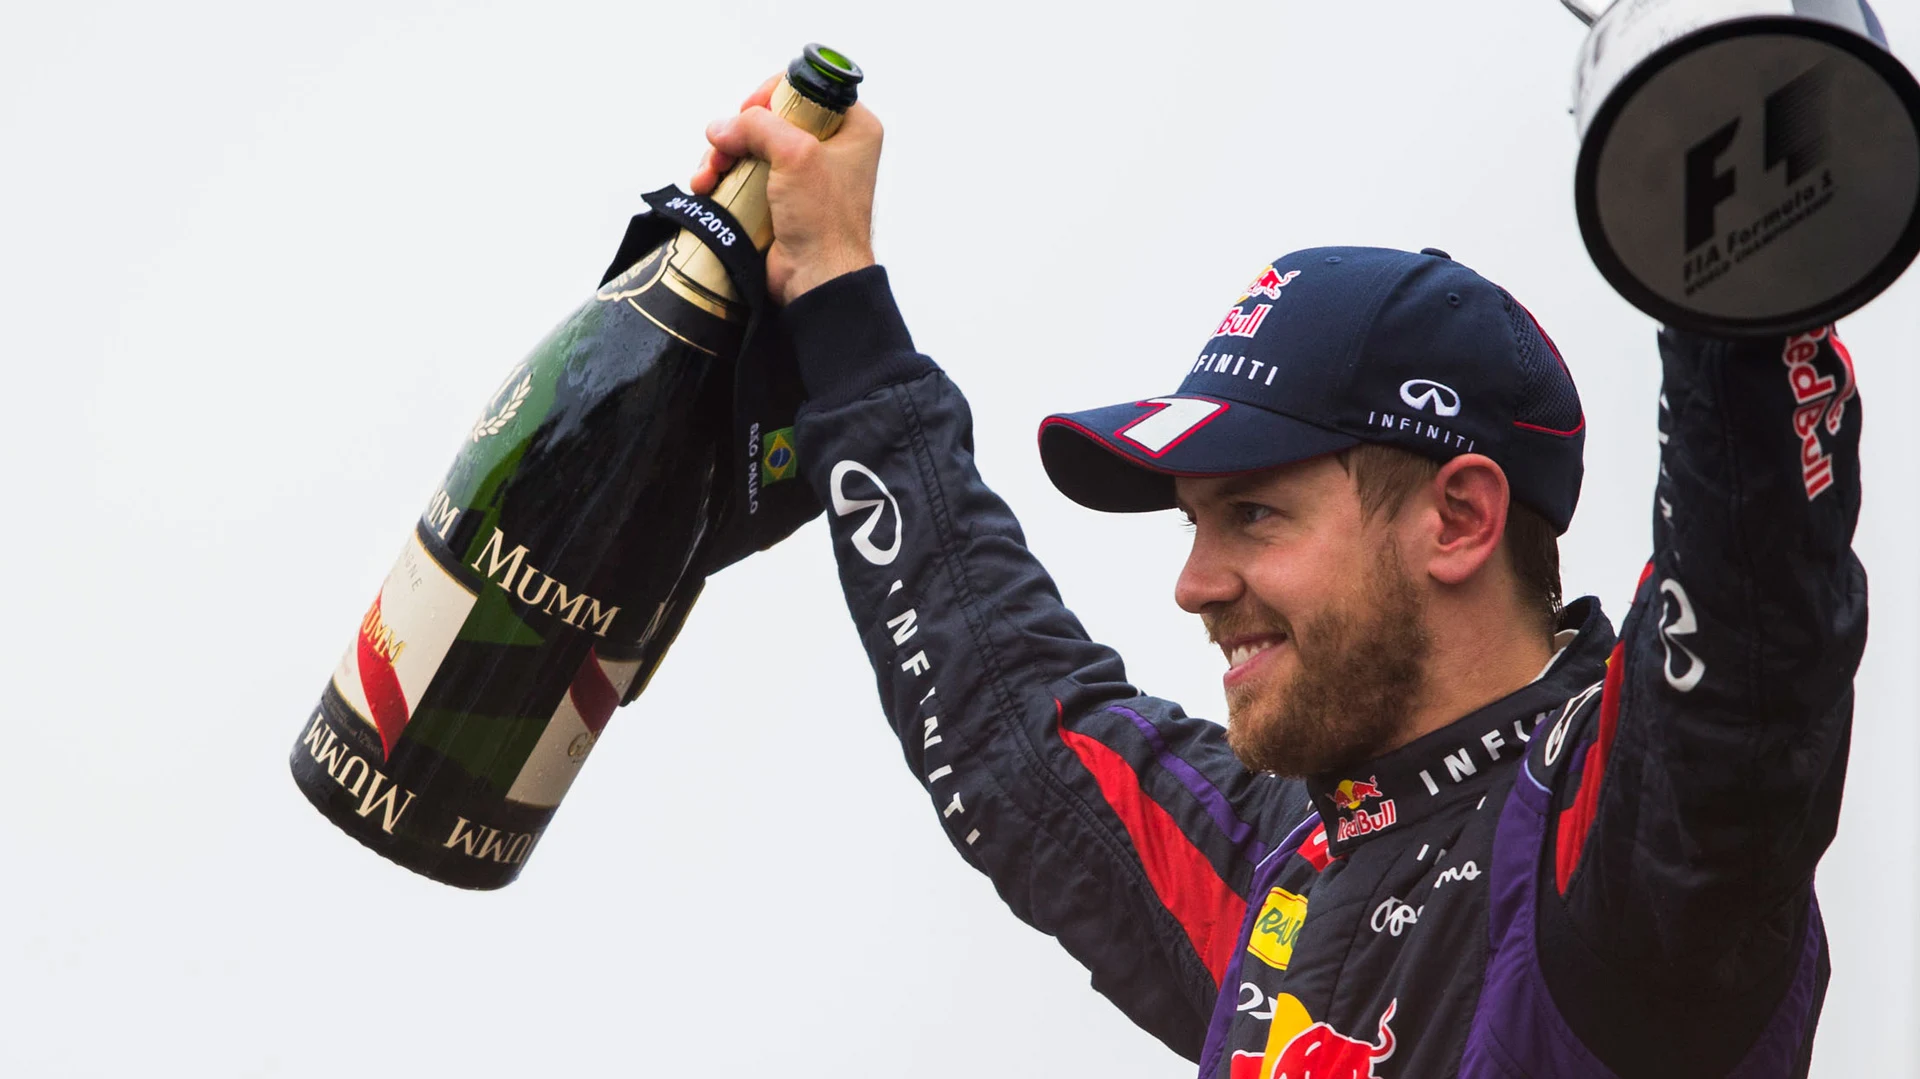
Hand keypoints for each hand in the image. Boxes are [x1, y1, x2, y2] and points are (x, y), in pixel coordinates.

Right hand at [692, 74, 881, 304]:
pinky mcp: (781, 198)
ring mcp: (804, 175)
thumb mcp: (797, 155)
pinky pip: (744, 174)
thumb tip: (721, 127)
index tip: (749, 114)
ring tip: (708, 176)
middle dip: (737, 133)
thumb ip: (758, 126)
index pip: (805, 90)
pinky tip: (706, 187)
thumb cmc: (825, 222)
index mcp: (852, 128)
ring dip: (722, 157)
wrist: (816, 278)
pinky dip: (722, 177)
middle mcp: (831, 148)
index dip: (770, 96)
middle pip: (770, 118)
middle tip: (723, 150)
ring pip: (750, 146)